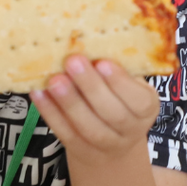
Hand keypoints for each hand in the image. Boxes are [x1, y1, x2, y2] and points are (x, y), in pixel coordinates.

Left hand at [29, 56, 159, 165]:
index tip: (102, 62)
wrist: (114, 142)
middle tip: (72, 61)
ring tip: (53, 79)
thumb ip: (118, 64)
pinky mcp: (82, 151)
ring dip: (69, 102)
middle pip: (112, 114)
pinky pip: (65, 134)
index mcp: (147, 107)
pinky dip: (51, 113)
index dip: (120, 83)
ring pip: (88, 128)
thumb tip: (92, 34)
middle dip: (90, 87)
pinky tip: (39, 93)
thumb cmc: (120, 97)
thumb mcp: (130, 82)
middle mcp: (131, 129)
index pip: (138, 100)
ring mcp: (107, 145)